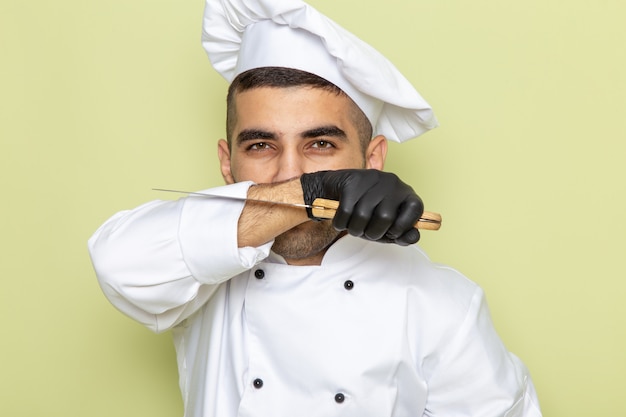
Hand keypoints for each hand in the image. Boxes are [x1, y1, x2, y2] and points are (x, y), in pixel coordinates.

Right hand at [300, 169, 423, 244]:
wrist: (336, 190)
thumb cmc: (365, 211)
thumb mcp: (386, 227)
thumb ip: (401, 235)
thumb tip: (414, 236)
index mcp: (405, 192)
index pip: (416, 209)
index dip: (404, 226)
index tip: (392, 233)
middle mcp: (391, 182)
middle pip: (385, 217)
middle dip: (372, 233)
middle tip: (366, 231)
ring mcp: (371, 179)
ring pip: (363, 215)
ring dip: (355, 229)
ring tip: (353, 225)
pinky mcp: (351, 181)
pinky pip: (346, 211)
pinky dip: (341, 223)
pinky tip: (342, 220)